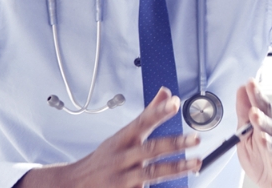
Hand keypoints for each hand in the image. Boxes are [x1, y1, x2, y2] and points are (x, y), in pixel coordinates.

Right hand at [16, 87, 200, 187]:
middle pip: (150, 149)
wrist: (75, 184)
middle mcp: (123, 158)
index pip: (141, 122)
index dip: (158, 112)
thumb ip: (148, 115)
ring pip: (151, 172)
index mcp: (123, 140)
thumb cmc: (106, 158)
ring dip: (175, 168)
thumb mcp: (122, 135)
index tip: (175, 103)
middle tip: (196, 138)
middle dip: (174, 144)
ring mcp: (123, 178)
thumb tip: (167, 93)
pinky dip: (161, 187)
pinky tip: (180, 186)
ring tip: (195, 162)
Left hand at [235, 80, 271, 187]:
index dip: (257, 97)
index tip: (250, 83)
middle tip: (254, 113)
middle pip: (271, 130)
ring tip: (262, 139)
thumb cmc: (267, 158)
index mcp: (268, 132)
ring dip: (271, 145)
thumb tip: (242, 88)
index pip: (263, 111)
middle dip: (263, 121)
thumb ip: (246, 114)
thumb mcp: (252, 134)